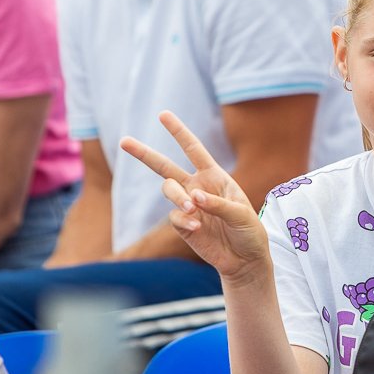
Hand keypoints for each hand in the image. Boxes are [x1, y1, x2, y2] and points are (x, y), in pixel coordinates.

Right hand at [120, 110, 268, 279]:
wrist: (244, 259)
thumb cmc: (248, 231)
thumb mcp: (241, 214)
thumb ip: (218, 204)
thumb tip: (193, 197)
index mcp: (214, 176)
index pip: (193, 149)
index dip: (178, 132)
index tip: (163, 115)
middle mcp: (197, 186)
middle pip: (165, 166)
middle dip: (144, 154)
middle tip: (124, 141)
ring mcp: (188, 206)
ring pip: (168, 190)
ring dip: (177, 196)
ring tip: (192, 207)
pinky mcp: (183, 224)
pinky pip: (174, 216)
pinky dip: (184, 220)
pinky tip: (198, 229)